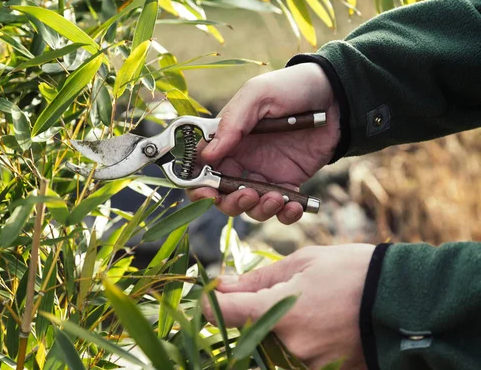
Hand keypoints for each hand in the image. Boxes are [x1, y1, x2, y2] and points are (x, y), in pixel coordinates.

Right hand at [187, 63, 339, 223]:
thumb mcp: (258, 95)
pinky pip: (281, 208)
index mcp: (228, 139)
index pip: (202, 168)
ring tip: (276, 197)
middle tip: (247, 195)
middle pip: (223, 195)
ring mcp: (265, 174)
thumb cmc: (292, 87)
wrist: (336, 94)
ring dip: (259, 210)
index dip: (198, 185)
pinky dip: (285, 215)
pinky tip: (294, 206)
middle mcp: (242, 160)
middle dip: (231, 203)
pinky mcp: (289, 182)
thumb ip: (232, 123)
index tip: (207, 192)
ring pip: (250, 206)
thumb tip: (208, 155)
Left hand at [204, 244, 373, 369]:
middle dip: (256, 312)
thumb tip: (223, 285)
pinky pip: (300, 357)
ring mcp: (310, 364)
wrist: (410, 301)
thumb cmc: (355, 272)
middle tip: (288, 292)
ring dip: (283, 326)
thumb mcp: (304, 262)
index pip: (222, 312)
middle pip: (250, 330)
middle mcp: (290, 345)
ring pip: (276, 344)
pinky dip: (304, 339)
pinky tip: (325, 321)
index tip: (213, 294)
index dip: (211, 302)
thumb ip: (259, 278)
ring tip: (316, 305)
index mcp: (280, 311)